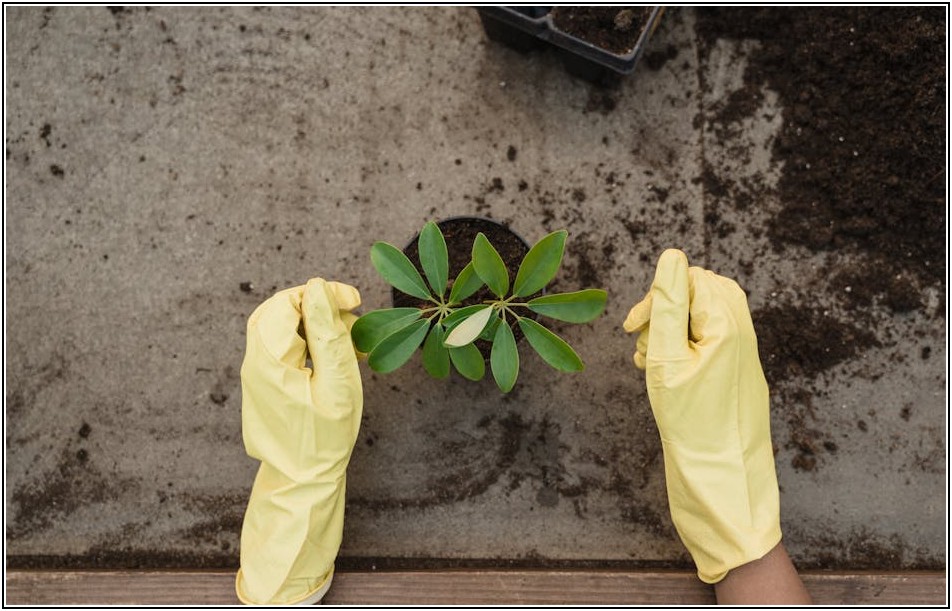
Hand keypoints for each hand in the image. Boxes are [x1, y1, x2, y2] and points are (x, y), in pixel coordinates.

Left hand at [235, 278, 362, 604]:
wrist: (302, 483)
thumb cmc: (324, 438)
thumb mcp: (337, 382)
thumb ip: (326, 331)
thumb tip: (316, 287)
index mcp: (269, 360)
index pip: (287, 301)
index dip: (321, 293)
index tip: (354, 302)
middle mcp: (254, 363)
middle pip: (280, 311)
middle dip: (317, 306)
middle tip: (351, 316)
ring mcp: (255, 375)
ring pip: (281, 329)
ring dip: (315, 324)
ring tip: (349, 338)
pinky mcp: (263, 385)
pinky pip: (282, 350)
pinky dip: (308, 343)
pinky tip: (334, 357)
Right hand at [623, 250, 780, 583]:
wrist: (720, 483)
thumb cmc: (691, 425)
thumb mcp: (668, 359)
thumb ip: (670, 305)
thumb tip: (673, 256)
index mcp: (730, 327)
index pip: (691, 281)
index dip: (658, 297)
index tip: (632, 328)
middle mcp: (743, 337)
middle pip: (701, 294)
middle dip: (666, 310)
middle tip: (642, 341)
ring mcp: (742, 357)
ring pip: (703, 318)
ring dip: (670, 331)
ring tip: (650, 362)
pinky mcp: (736, 376)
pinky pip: (709, 342)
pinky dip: (682, 350)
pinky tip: (663, 376)